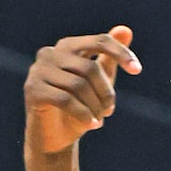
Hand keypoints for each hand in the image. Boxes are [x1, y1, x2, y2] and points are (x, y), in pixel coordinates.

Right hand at [25, 28, 142, 154]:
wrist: (53, 141)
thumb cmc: (77, 110)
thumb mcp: (97, 83)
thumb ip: (109, 58)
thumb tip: (126, 29)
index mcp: (66, 46)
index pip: (99, 42)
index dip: (120, 54)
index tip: (137, 70)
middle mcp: (49, 53)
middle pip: (90, 68)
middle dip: (105, 92)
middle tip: (110, 111)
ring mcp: (38, 71)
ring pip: (78, 85)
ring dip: (94, 106)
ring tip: (99, 120)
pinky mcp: (33, 90)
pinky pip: (65, 99)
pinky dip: (82, 114)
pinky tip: (91, 125)